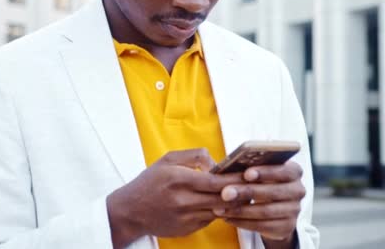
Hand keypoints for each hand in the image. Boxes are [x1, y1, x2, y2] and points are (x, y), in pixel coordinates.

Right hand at [106, 148, 243, 247]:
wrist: (131, 211)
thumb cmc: (150, 182)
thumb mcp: (168, 160)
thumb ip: (194, 156)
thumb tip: (217, 163)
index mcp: (178, 179)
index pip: (214, 181)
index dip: (234, 178)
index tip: (248, 173)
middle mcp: (182, 200)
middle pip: (221, 198)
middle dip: (240, 191)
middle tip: (252, 184)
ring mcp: (185, 217)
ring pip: (220, 210)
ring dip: (233, 203)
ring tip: (243, 193)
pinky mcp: (188, 229)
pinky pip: (211, 219)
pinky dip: (220, 211)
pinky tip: (224, 203)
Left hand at [213, 161, 304, 243]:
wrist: (273, 208)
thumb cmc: (260, 182)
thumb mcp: (256, 171)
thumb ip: (241, 165)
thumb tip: (212, 159)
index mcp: (294, 171)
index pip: (285, 170)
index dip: (266, 172)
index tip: (247, 173)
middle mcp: (298, 190)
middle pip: (273, 192)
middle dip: (247, 192)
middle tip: (226, 192)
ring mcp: (294, 210)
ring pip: (266, 211)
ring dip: (241, 210)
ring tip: (221, 208)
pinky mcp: (286, 227)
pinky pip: (263, 226)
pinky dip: (243, 222)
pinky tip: (228, 217)